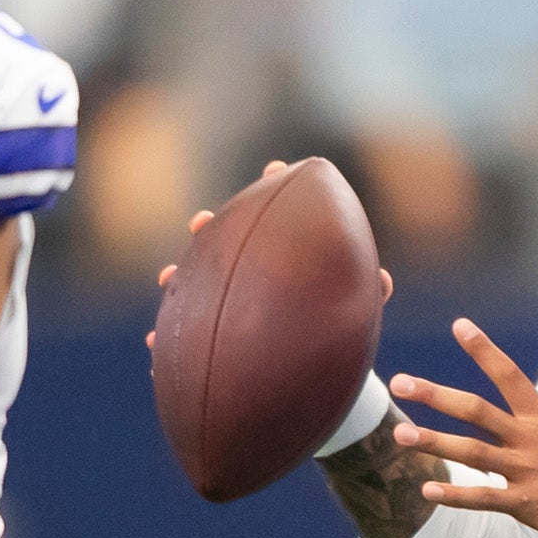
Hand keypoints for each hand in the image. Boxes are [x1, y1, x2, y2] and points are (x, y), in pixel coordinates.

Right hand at [141, 163, 394, 350]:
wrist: (311, 370)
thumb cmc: (334, 329)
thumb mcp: (353, 311)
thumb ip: (368, 294)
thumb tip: (383, 281)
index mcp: (282, 256)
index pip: (277, 214)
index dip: (276, 188)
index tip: (274, 167)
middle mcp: (249, 271)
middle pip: (224, 240)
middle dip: (211, 229)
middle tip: (201, 222)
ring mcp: (226, 299)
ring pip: (194, 282)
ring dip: (179, 277)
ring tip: (167, 278)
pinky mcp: (212, 335)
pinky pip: (184, 334)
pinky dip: (168, 338)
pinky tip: (154, 342)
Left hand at [392, 321, 537, 537]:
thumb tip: (535, 430)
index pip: (509, 376)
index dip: (483, 350)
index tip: (460, 326)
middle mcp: (529, 439)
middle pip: (475, 410)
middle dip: (435, 396)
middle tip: (401, 383)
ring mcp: (525, 471)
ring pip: (470, 452)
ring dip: (433, 442)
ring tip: (400, 434)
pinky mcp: (525, 504)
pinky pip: (482, 498)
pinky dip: (454, 496)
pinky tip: (428, 493)